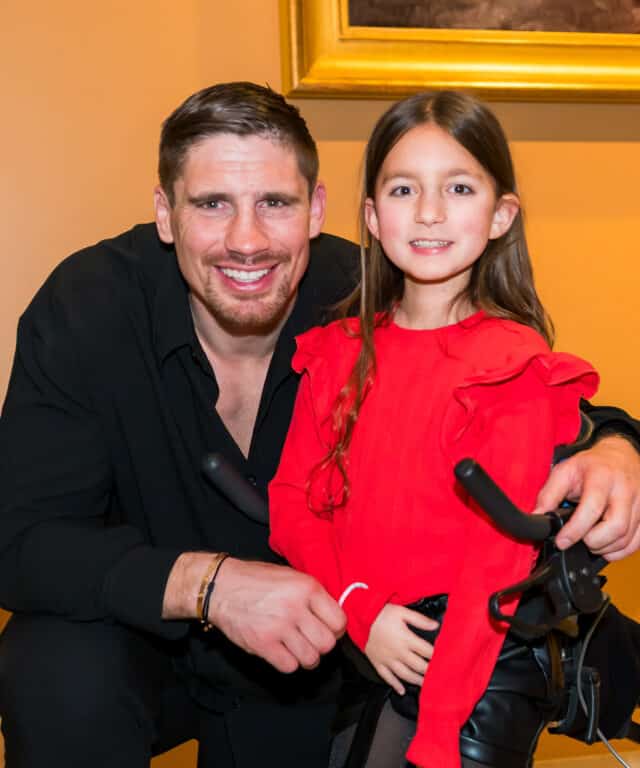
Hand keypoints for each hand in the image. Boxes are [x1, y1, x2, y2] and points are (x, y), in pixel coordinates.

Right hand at [208, 558, 345, 672]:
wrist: (221, 586)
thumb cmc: (256, 580)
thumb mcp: (291, 576)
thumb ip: (312, 594)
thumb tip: (332, 616)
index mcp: (306, 587)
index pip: (339, 621)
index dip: (336, 628)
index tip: (327, 628)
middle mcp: (295, 607)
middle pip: (328, 643)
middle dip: (321, 644)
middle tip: (311, 639)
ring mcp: (279, 627)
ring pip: (311, 658)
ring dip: (306, 657)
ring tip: (297, 648)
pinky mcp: (263, 644)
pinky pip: (289, 666)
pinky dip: (288, 663)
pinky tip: (282, 651)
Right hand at [364, 604, 436, 695]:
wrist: (358, 618)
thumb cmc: (380, 613)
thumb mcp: (402, 611)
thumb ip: (420, 619)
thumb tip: (436, 625)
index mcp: (406, 639)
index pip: (427, 651)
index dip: (437, 656)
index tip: (446, 659)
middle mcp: (399, 653)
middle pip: (419, 666)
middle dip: (430, 671)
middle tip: (439, 676)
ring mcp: (388, 660)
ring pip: (405, 675)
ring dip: (417, 680)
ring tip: (425, 684)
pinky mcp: (378, 663)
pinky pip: (388, 677)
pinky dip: (395, 685)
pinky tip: (402, 690)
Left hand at [534, 436, 639, 559]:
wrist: (621, 455)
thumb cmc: (592, 464)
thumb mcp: (565, 471)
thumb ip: (549, 494)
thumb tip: (537, 517)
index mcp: (603, 477)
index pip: (592, 508)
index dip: (575, 530)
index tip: (562, 541)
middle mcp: (625, 490)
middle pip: (616, 527)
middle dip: (593, 542)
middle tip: (579, 540)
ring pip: (627, 538)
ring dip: (605, 548)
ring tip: (589, 541)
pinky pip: (637, 542)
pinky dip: (620, 551)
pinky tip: (605, 545)